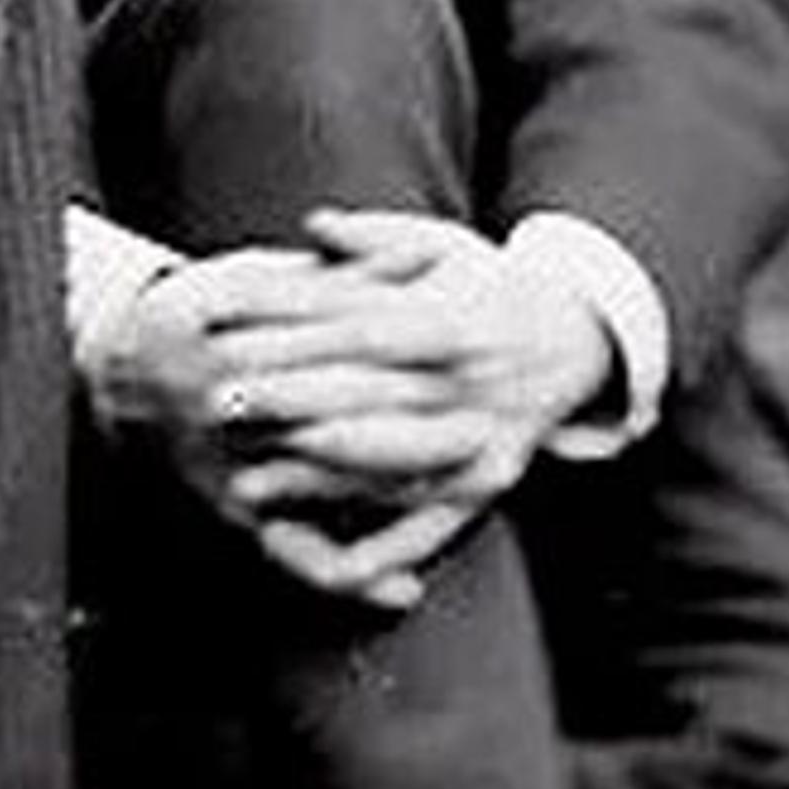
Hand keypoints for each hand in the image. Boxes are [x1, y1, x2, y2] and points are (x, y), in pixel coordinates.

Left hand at [194, 211, 616, 602]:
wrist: (572, 338)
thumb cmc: (489, 285)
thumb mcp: (446, 244)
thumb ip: (377, 239)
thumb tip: (315, 226)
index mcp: (448, 321)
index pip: (357, 327)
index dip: (292, 331)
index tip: (231, 329)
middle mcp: (464, 384)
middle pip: (363, 395)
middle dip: (286, 401)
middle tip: (216, 403)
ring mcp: (479, 441)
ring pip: (387, 467)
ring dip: (315, 481)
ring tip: (245, 484)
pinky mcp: (486, 488)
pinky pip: (430, 529)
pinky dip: (380, 550)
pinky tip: (330, 562)